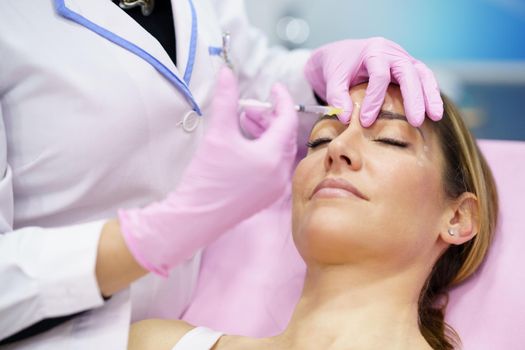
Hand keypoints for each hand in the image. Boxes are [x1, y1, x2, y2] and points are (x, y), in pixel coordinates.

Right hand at [118, 68, 297, 275]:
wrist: (195, 217)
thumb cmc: (206, 177)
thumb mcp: (218, 133)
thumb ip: (225, 100)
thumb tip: (226, 73)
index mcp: (273, 156)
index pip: (287, 120)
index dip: (282, 100)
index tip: (274, 88)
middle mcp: (280, 173)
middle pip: (284, 136)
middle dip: (270, 117)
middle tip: (251, 107)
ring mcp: (275, 188)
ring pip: (279, 152)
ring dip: (266, 133)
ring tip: (244, 121)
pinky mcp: (266, 197)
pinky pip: (274, 167)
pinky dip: (265, 151)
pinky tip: (245, 145)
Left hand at [304, 37, 442, 126]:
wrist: (343, 54)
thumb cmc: (339, 67)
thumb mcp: (332, 80)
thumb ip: (336, 97)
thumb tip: (346, 118)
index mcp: (374, 51)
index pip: (379, 76)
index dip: (374, 100)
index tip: (366, 122)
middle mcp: (392, 52)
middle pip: (409, 73)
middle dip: (414, 98)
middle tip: (416, 121)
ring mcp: (404, 58)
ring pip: (423, 74)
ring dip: (431, 95)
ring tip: (435, 117)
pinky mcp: (410, 67)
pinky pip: (424, 79)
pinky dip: (430, 94)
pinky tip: (434, 112)